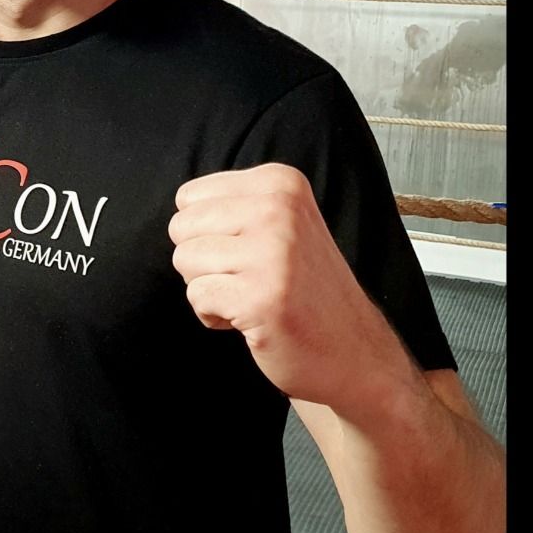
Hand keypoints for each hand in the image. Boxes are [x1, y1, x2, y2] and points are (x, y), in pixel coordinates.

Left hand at [167, 163, 416, 413]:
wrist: (352, 350)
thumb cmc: (301, 288)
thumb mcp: (280, 223)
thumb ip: (233, 206)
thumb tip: (180, 207)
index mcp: (280, 182)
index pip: (189, 197)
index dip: (207, 233)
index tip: (248, 252)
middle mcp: (278, 207)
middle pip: (181, 227)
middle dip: (201, 261)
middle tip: (247, 278)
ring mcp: (272, 251)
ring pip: (184, 261)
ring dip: (208, 289)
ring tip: (252, 297)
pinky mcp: (261, 296)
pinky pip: (197, 296)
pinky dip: (214, 316)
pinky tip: (252, 318)